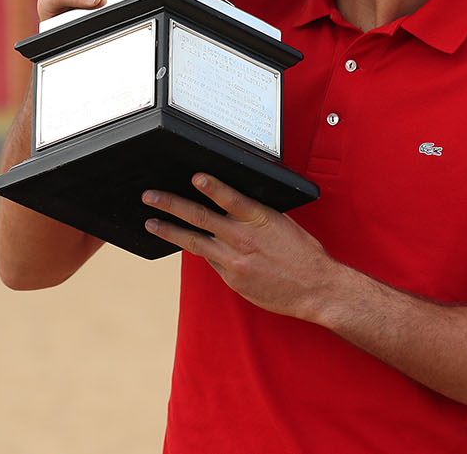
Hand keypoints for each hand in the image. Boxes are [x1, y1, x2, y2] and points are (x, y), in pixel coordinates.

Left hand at [142, 173, 350, 321]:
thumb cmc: (304, 255)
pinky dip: (200, 251)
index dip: (211, 186)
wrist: (315, 289)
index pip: (231, 198)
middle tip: (151, 196)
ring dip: (169, 230)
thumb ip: (256, 215)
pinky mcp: (232, 279)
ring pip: (195, 242)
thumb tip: (232, 206)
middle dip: (171, 205)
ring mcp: (235, 261)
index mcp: (260, 219)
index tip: (194, 177)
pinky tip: (187, 244)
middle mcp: (243, 239)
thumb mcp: (283, 224)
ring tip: (151, 222)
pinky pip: (210, 261)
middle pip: (200, 218)